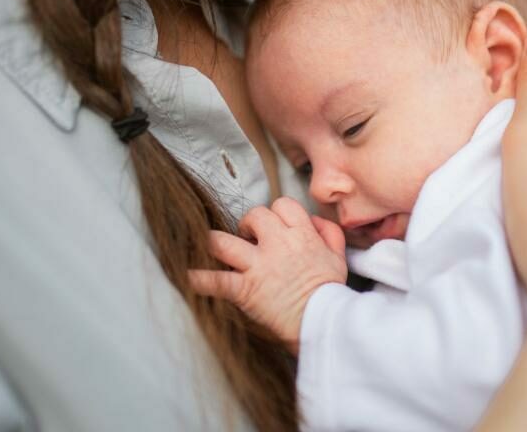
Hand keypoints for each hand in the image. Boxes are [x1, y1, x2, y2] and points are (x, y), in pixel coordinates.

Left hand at [189, 197, 347, 353]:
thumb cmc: (330, 292)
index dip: (276, 213)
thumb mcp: (338, 257)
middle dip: (247, 224)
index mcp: (300, 235)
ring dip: (215, 243)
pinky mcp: (245, 289)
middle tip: (247, 237)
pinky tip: (188, 277)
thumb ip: (328, 233)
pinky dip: (199, 279)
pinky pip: (215, 281)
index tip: (274, 226)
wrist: (323, 321)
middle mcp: (277, 244)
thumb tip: (314, 221)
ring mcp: (258, 266)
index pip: (282, 205)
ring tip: (212, 247)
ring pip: (223, 242)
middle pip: (253, 216)